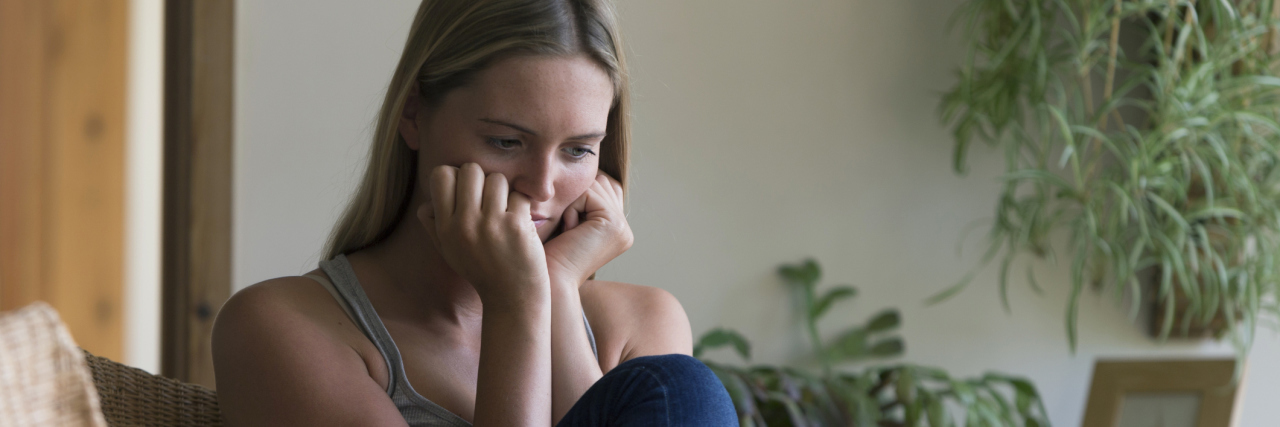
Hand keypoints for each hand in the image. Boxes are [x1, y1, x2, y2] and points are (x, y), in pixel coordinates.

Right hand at [417, 163, 549, 306]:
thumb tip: (426, 203)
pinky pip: (519, 195)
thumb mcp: (449, 252)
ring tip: (505, 211)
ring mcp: (492, 224)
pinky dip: (521, 206)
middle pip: (471, 169)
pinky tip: (519, 222)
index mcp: (446, 227)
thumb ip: (433, 226)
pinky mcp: (517, 225)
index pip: (441, 174)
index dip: (456, 176)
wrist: (512, 296)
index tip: (466, 191)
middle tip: (489, 199)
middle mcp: (465, 224)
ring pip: (497, 179)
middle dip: (482, 179)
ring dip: (504, 192)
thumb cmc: (481, 271)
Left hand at [543, 171, 632, 286]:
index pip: (602, 187)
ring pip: (594, 184)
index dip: (578, 195)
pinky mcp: (614, 224)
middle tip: (567, 229)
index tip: (566, 226)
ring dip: (573, 203)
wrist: (548, 281)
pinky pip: (588, 193)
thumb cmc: (548, 254)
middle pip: (600, 181)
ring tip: (568, 230)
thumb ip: (582, 200)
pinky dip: (571, 208)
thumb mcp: (568, 222)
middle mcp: (624, 228)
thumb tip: (581, 169)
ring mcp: (622, 227)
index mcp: (617, 228)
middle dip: (576, 197)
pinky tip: (569, 231)